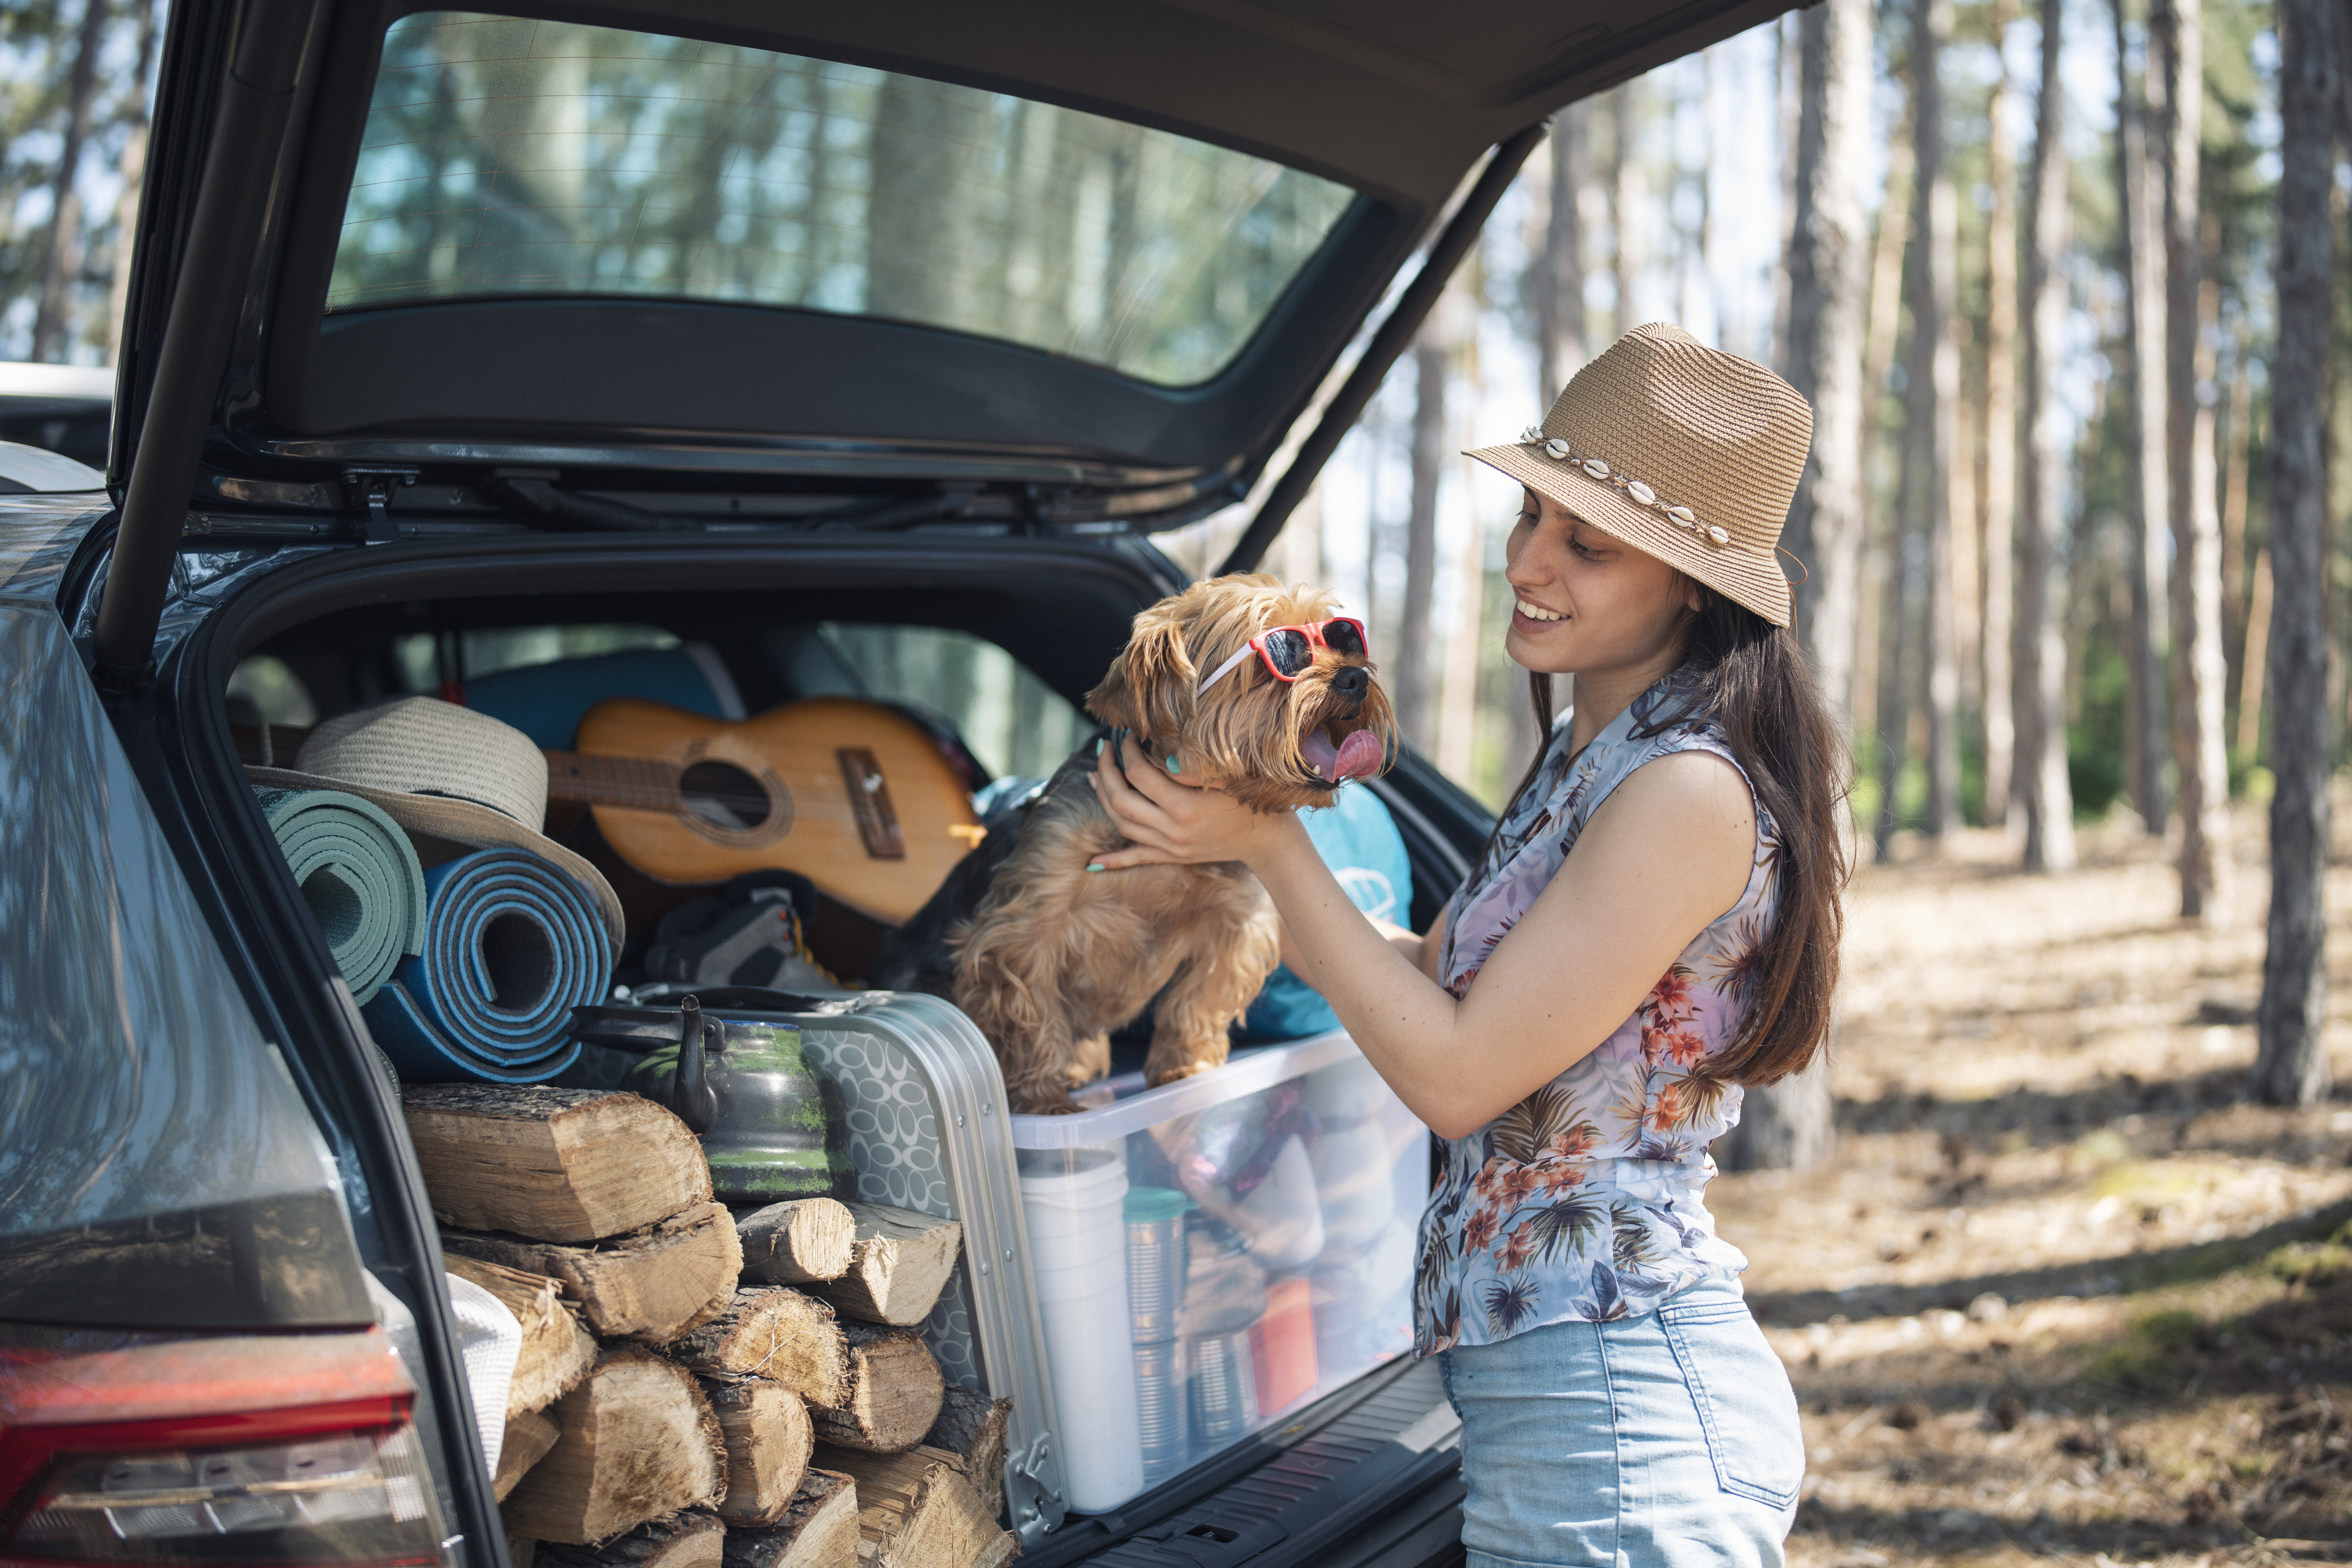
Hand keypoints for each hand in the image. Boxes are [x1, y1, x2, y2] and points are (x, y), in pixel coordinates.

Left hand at [1087, 735, 1291, 869]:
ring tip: (1095, 776)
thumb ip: (1192, 768)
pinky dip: (1113, 861)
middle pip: (1121, 800)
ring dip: (1103, 799)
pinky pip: (1136, 858)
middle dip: (1107, 771)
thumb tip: (1160, 755)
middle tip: (1106, 749)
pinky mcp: (1172, 857)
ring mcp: (1170, 847)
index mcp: (1185, 807)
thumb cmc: (1250, 800)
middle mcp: (1172, 830)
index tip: (1128, 735)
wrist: (1266, 838)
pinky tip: (1091, 863)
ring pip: (1121, 824)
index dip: (1128, 752)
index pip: (1139, 775)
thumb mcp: (1227, 778)